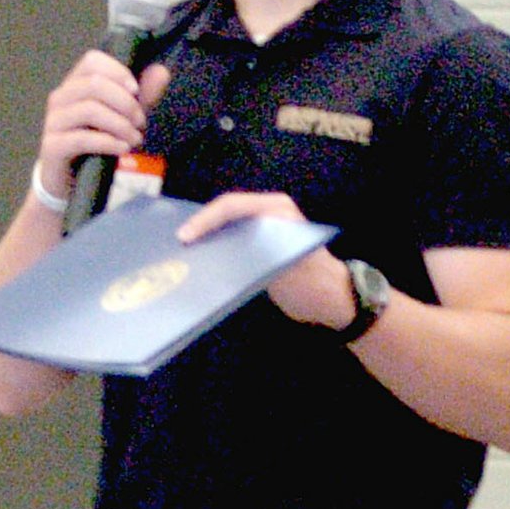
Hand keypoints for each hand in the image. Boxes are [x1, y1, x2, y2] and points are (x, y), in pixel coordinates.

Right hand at [36, 52, 170, 199]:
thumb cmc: (97, 142)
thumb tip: (162, 72)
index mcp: (76, 84)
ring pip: (89, 110)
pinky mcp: (53, 145)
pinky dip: (109, 142)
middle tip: (140, 122)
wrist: (71, 180)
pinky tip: (123, 149)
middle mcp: (61, 98)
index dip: (117, 72)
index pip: (92, 61)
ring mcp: (54, 121)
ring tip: (135, 139)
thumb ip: (142, 95)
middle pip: (93, 84)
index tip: (136, 91)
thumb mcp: (124, 116)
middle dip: (125, 103)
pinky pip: (82, 138)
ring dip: (120, 124)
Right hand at [178, 191, 353, 328]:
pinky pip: (230, 243)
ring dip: (204, 240)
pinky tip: (198, 265)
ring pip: (224, 228)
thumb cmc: (317, 284)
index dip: (206, 219)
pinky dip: (213, 251)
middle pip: (225, 214)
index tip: (185, 237)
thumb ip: (260, 257)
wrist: (334, 302)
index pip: (234, 206)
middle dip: (200, 228)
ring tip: (179, 256)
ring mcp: (261, 231)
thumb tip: (222, 255)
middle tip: (174, 247)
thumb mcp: (288, 270)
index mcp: (277, 210)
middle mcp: (267, 214)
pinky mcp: (257, 248)